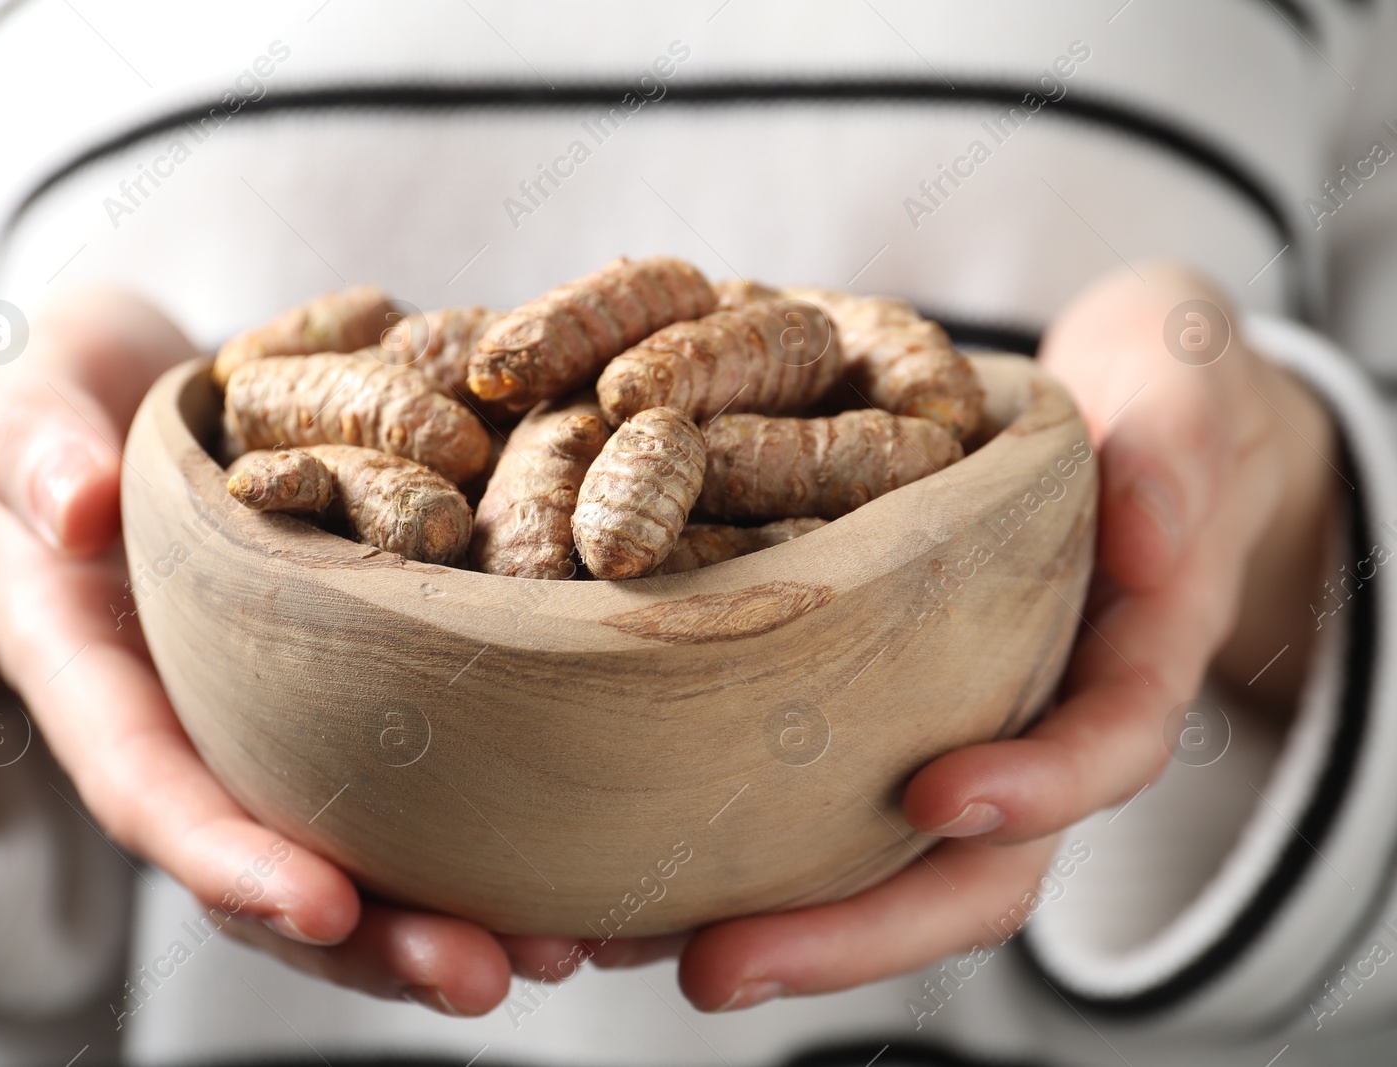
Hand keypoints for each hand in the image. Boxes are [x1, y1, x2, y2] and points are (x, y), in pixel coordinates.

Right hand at [0, 289, 582, 1013]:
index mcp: (95, 684)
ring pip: (358, 852)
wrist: (120, 418)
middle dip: (375, 939)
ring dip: (454, 914)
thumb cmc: (65, 420)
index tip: (324, 905)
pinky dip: (497, 833)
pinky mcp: (347, 698)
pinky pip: (417, 781)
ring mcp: (271, 726)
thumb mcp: (32, 420)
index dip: (231, 861)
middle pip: (273, 866)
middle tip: (484, 976)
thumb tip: (72, 505)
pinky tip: (588, 865)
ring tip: (566, 951)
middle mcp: (191, 733)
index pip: (152, 792)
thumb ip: (36, 456)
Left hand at [673, 262, 1338, 1010]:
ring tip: (620, 941)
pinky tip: (608, 874)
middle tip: (721, 965)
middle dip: (851, 932)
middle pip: (968, 873)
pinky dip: (717, 849)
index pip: (1101, 750)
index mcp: (1128, 664)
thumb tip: (1150, 532)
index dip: (1033, 788)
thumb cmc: (1151, 401)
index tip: (935, 796)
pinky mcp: (869, 716)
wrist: (1118, 421)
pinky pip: (805, 805)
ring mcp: (948, 731)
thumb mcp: (1179, 383)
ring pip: (871, 867)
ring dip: (757, 921)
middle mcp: (1034, 727)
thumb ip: (1178, 443)